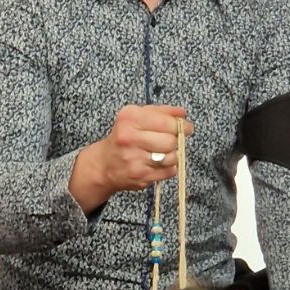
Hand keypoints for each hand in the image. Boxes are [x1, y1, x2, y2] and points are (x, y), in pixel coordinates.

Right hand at [69, 105, 192, 213]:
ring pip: (172, 158)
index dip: (181, 125)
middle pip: (171, 141)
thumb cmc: (124, 138)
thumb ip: (161, 112)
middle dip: (175, 141)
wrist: (104, 164)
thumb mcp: (136, 117)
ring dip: (172, 156)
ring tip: (162, 153)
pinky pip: (168, 172)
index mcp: (129, 118)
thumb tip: (182, 113)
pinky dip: (168, 168)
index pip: (167, 122)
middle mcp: (129, 138)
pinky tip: (158, 163)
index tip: (185, 127)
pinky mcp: (140, 177)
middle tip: (171, 140)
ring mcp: (134, 159)